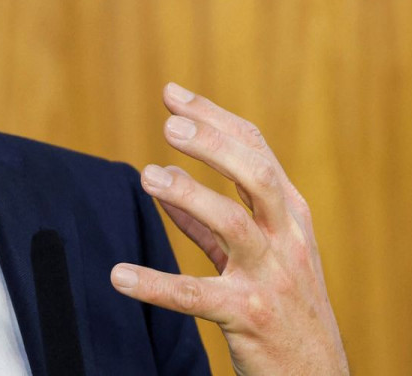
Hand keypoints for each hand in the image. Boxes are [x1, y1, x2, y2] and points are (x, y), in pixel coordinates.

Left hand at [110, 83, 348, 375]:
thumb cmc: (285, 307)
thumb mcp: (261, 254)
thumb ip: (211, 219)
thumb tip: (168, 176)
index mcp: (291, 216)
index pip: (256, 151)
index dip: (214, 119)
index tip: (173, 95)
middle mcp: (287, 239)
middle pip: (255, 175)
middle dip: (214, 145)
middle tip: (169, 125)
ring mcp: (271, 277)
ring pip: (234, 225)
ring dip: (190, 196)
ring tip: (148, 176)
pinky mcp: (249, 316)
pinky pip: (196, 296)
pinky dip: (156, 284)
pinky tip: (120, 275)